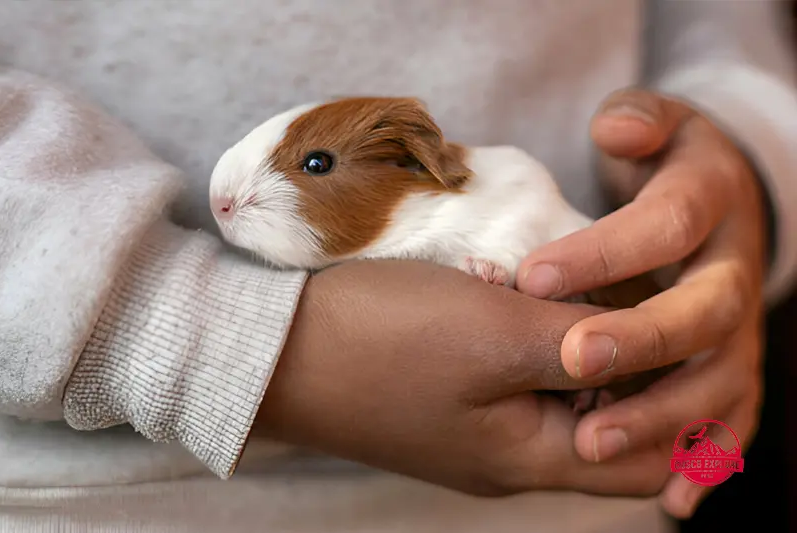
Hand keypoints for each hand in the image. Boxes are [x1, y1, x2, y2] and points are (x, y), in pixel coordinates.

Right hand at [255, 259, 669, 496]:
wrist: (274, 348)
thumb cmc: (382, 339)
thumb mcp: (496, 333)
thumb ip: (583, 340)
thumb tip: (645, 335)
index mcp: (527, 459)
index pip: (646, 458)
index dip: (678, 399)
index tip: (677, 327)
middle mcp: (506, 457)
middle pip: (604, 422)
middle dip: (627, 362)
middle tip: (623, 295)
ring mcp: (471, 429)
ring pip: (557, 393)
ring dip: (574, 344)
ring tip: (568, 290)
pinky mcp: (444, 398)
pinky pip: (513, 378)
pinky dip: (531, 340)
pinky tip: (517, 296)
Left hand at [516, 89, 766, 517]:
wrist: (713, 198)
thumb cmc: (664, 164)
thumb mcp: (655, 126)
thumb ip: (637, 122)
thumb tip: (616, 128)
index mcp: (713, 203)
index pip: (668, 226)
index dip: (607, 252)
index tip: (535, 277)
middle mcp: (735, 269)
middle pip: (706, 312)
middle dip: (642, 340)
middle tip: (575, 362)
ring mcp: (741, 327)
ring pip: (720, 379)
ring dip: (662, 416)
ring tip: (594, 445)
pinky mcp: (734, 367)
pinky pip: (731, 419)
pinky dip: (704, 460)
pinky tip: (669, 500)